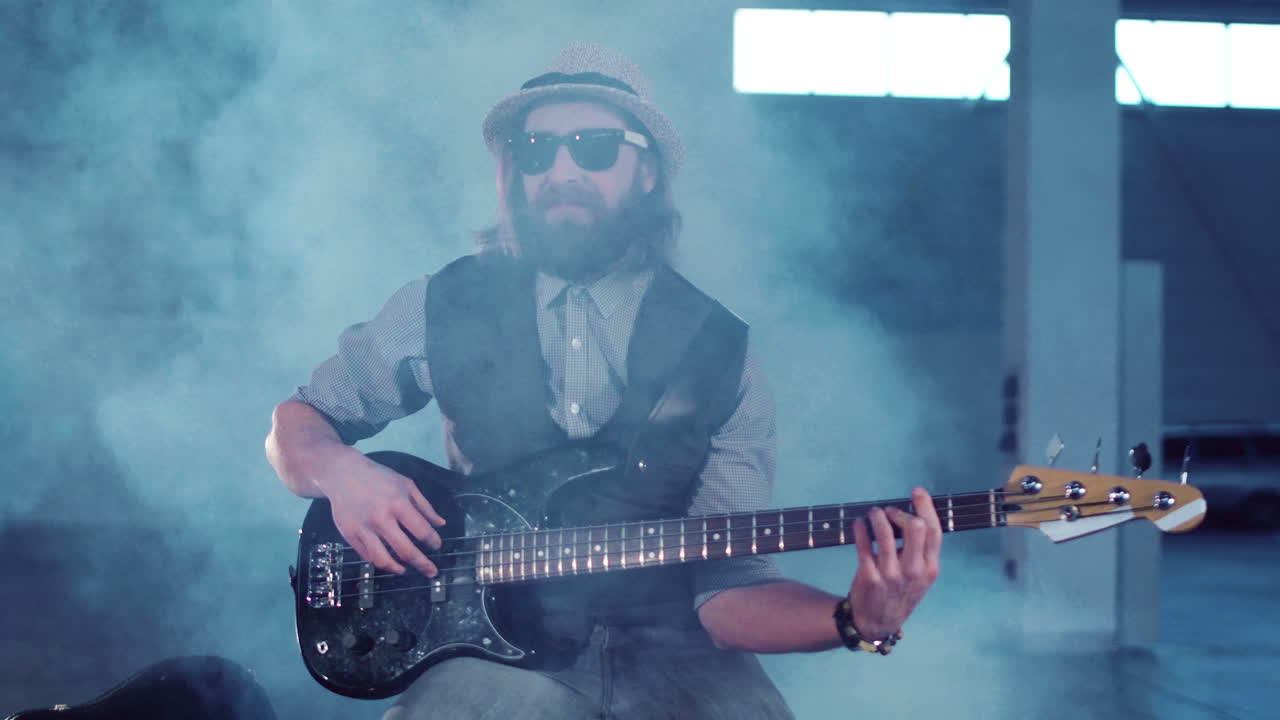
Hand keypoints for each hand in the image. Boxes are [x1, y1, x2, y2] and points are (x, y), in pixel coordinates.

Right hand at [320, 453, 447, 576]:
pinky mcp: (349, 535)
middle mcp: (380, 518)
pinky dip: (380, 561)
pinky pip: (367, 556)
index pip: (422, 531)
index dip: (433, 542)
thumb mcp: (406, 485)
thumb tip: (441, 524)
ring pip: (383, 560)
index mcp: (398, 503)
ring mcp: (363, 529)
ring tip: (406, 570)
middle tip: (431, 571)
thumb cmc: (378, 478)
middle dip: (423, 564)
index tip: (437, 546)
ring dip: (399, 569)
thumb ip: (425, 506)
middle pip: (405, 551)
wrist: (343, 474)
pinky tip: (388, 559)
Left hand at [847, 487, 942, 638]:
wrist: (877, 623)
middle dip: (900, 513)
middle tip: (888, 512)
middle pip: (916, 528)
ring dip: (877, 516)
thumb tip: (912, 513)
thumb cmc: (900, 592)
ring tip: (872, 513)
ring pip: (886, 534)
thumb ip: (920, 551)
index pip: (934, 531)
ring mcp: (891, 575)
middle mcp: (914, 571)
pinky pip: (863, 545)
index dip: (926, 507)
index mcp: (930, 568)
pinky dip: (860, 529)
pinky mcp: (870, 577)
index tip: (917, 491)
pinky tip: (858, 523)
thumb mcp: (920, 576)